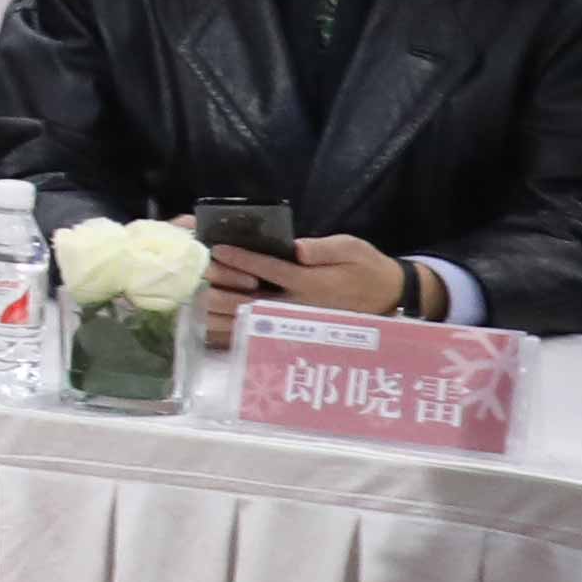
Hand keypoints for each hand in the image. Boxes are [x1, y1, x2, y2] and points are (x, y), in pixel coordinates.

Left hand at [208, 230, 417, 314]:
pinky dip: (233, 330)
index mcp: (310, 282)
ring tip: (194, 298)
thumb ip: (322, 249)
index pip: (269, 269)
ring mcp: (294, 321)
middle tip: (194, 276)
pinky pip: (259, 334)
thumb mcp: (350, 248)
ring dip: (221, 312)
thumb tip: (295, 248)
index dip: (242, 259)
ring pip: (251, 320)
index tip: (218, 250)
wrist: (387, 296)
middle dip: (222, 288)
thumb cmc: (365, 267)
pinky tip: (209, 323)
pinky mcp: (294, 331)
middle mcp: (298, 305)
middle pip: (251, 298)